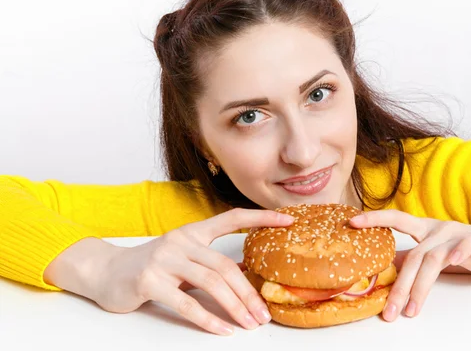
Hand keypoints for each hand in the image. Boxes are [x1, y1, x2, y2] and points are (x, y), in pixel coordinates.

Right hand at [45, 208, 293, 334]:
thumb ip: (208, 264)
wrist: (106, 272)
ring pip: (210, 282)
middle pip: (225, 265)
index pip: (232, 217)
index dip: (261, 217)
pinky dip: (208, 318)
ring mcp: (164, 258)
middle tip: (264, 314)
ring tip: (250, 324)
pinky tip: (223, 329)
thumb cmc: (151, 268)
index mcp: (193, 232)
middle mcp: (181, 240)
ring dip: (235, 306)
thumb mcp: (182, 259)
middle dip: (249, 292)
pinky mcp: (149, 280)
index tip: (288, 219)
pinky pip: (186, 303)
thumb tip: (244, 280)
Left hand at [350, 210, 470, 320]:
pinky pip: (467, 244)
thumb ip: (414, 258)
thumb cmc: (469, 253)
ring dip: (421, 287)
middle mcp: (438, 228)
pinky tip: (451, 263)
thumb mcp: (437, 255)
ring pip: (434, 258)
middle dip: (399, 286)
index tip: (352, 223)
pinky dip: (459, 252)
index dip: (374, 219)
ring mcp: (459, 232)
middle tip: (388, 311)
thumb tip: (387, 265)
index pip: (396, 220)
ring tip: (411, 310)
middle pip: (413, 255)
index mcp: (426, 230)